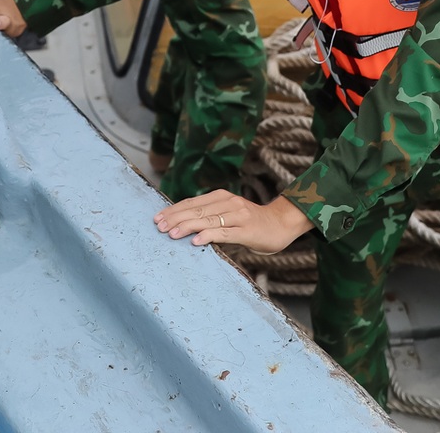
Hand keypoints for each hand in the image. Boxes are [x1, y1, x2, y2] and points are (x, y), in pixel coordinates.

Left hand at [154, 190, 313, 253]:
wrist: (281, 224)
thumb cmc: (252, 222)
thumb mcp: (229, 213)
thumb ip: (211, 216)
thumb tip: (184, 224)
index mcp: (222, 196)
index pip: (192, 203)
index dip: (174, 210)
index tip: (158, 218)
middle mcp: (229, 202)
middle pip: (196, 210)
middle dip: (175, 218)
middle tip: (159, 227)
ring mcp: (238, 216)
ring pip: (208, 220)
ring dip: (187, 227)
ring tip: (171, 233)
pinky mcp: (246, 230)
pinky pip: (224, 233)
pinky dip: (208, 236)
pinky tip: (196, 241)